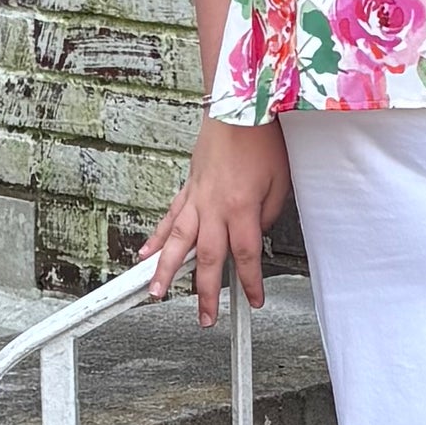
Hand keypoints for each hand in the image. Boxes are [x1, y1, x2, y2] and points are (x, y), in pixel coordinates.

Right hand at [144, 117, 290, 321]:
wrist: (238, 106)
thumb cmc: (261, 139)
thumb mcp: (279, 182)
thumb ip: (266, 215)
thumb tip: (255, 236)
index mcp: (241, 208)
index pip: (245, 256)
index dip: (249, 283)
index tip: (253, 300)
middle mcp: (214, 208)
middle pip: (206, 258)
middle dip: (204, 293)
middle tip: (204, 318)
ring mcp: (196, 199)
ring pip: (178, 242)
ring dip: (164, 271)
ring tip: (155, 293)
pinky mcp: (187, 189)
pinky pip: (169, 218)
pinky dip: (156, 238)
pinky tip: (145, 254)